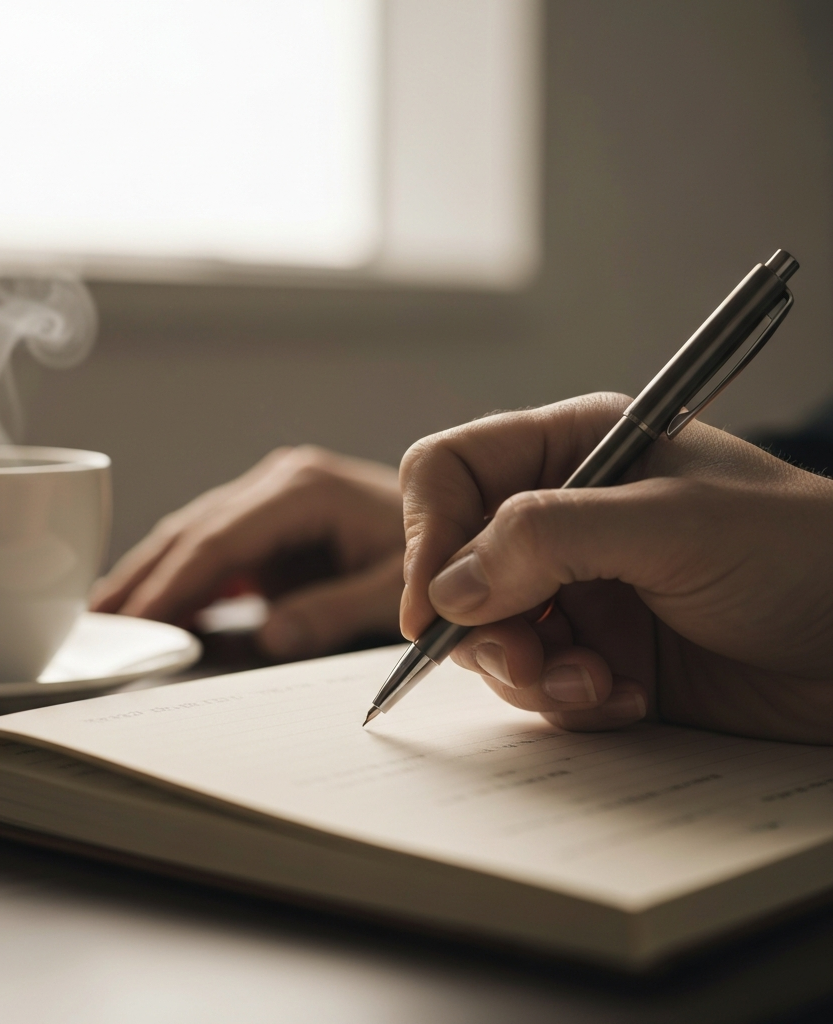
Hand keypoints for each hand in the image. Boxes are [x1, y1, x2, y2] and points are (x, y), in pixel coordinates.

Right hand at [90, 446, 403, 659]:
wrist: (459, 519)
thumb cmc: (433, 550)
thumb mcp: (397, 588)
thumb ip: (335, 611)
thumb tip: (269, 638)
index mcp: (304, 489)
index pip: (219, 539)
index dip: (173, 584)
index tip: (136, 623)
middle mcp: (279, 482)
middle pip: (193, 531)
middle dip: (144, 578)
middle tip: (95, 626)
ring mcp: (271, 498)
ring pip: (193, 534)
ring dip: (150, 575)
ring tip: (105, 616)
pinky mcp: (271, 520)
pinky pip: (214, 548)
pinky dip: (181, 576)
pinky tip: (150, 602)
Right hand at [400, 393, 832, 743]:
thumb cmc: (804, 553)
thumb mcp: (674, 526)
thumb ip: (548, 539)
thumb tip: (446, 586)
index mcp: (575, 450)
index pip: (451, 473)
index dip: (427, 533)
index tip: (430, 604)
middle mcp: (565, 517)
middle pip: (455, 565)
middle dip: (481, 622)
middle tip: (525, 659)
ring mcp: (579, 589)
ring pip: (488, 633)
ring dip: (527, 671)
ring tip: (595, 683)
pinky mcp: (599, 652)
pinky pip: (537, 683)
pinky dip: (567, 701)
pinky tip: (625, 698)